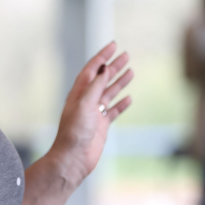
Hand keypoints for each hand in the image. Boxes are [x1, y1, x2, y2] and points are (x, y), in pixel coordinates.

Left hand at [51, 41, 132, 187]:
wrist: (73, 159)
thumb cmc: (74, 132)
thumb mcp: (84, 105)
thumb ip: (95, 87)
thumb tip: (104, 68)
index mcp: (78, 93)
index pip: (92, 70)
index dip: (102, 56)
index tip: (113, 45)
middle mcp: (85, 101)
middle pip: (102, 79)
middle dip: (114, 66)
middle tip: (126, 55)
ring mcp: (94, 113)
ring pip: (109, 93)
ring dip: (119, 82)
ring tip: (131, 71)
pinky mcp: (101, 126)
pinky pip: (112, 111)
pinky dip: (121, 103)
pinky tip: (129, 97)